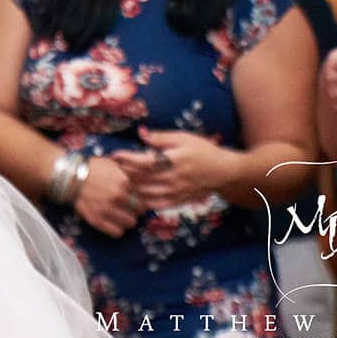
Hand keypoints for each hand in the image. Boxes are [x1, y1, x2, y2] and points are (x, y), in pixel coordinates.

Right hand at [72, 156, 140, 236]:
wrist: (70, 177)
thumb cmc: (91, 169)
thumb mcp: (113, 164)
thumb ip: (129, 172)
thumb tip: (141, 179)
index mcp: (123, 182)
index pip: (142, 197)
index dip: (139, 199)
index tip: (135, 200)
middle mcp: (117, 196)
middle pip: (138, 211)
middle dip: (135, 210)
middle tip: (128, 208)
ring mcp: (107, 209)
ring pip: (130, 223)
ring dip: (127, 220)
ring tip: (121, 215)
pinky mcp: (97, 220)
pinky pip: (117, 232)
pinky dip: (118, 229)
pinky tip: (114, 222)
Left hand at [112, 129, 235, 208]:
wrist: (223, 171)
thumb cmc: (203, 150)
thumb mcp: (183, 138)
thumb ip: (161, 137)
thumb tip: (140, 133)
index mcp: (173, 160)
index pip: (144, 161)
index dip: (127, 158)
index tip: (114, 155)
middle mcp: (173, 178)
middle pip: (142, 179)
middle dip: (124, 173)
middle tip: (113, 168)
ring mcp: (176, 192)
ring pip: (146, 194)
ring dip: (131, 188)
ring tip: (121, 180)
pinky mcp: (178, 201)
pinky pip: (156, 205)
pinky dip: (143, 201)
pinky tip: (136, 195)